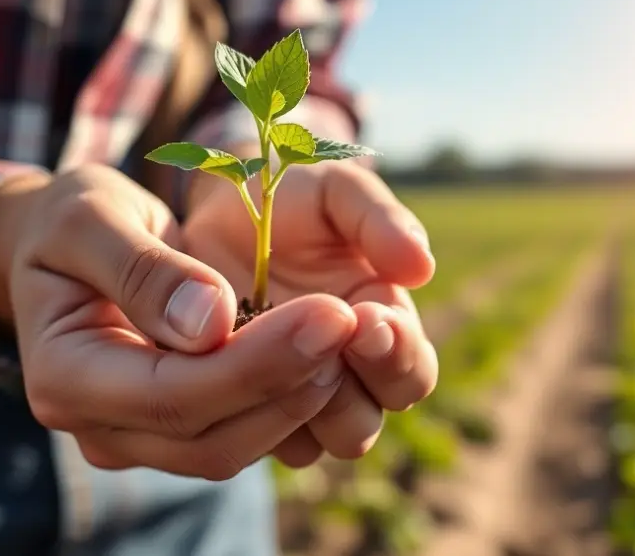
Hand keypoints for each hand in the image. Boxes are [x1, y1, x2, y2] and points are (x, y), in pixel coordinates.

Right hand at [0, 163, 357, 479]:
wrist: (67, 249)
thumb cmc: (72, 221)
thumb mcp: (91, 215)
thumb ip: (144, 268)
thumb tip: (211, 324)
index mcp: (64, 376)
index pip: (171, 395)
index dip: (257, 363)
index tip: (330, 312)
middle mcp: (101, 428)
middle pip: (211, 439)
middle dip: (291, 383)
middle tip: (353, 321)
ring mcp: (139, 441)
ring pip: (235, 449)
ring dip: (302, 400)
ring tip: (351, 337)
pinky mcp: (178, 434)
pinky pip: (243, 436)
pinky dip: (292, 401)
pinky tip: (330, 353)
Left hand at [181, 154, 437, 464]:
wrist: (216, 207)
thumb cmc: (291, 196)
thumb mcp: (335, 191)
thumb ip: (379, 220)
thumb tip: (421, 268)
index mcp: (383, 328)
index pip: (411, 372)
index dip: (395, 355)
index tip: (364, 315)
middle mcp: (343, 375)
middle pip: (362, 426)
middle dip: (345, 391)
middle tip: (312, 341)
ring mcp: (289, 396)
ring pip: (301, 444)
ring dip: (288, 407)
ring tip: (255, 351)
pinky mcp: (238, 405)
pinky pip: (245, 441)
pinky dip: (236, 411)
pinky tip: (212, 365)